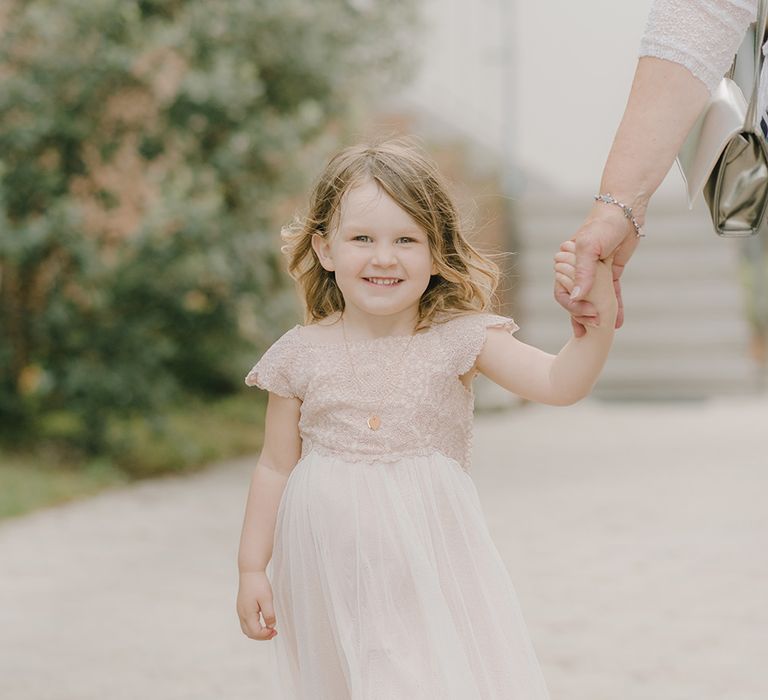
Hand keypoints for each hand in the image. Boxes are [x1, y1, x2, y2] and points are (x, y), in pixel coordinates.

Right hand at [237, 570, 277, 640]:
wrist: (250, 571)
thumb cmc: (258, 584)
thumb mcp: (267, 599)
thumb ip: (269, 614)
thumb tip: (271, 626)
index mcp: (247, 613)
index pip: (255, 632)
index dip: (265, 634)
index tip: (275, 631)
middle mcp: (241, 614)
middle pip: (249, 633)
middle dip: (261, 636)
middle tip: (273, 633)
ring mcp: (241, 611)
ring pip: (247, 629)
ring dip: (257, 632)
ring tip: (269, 629)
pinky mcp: (242, 607)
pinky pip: (246, 622)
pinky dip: (254, 626)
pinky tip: (263, 622)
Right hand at [554, 206, 640, 335]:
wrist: (626, 209)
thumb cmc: (603, 224)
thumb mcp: (589, 247)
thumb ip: (582, 273)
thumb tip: (575, 298)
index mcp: (566, 263)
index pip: (562, 292)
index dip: (573, 307)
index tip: (588, 314)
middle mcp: (577, 269)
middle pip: (576, 299)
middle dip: (584, 316)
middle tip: (595, 328)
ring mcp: (594, 272)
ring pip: (593, 299)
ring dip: (597, 315)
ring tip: (602, 332)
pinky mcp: (610, 272)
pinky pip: (611, 293)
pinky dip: (615, 306)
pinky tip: (618, 321)